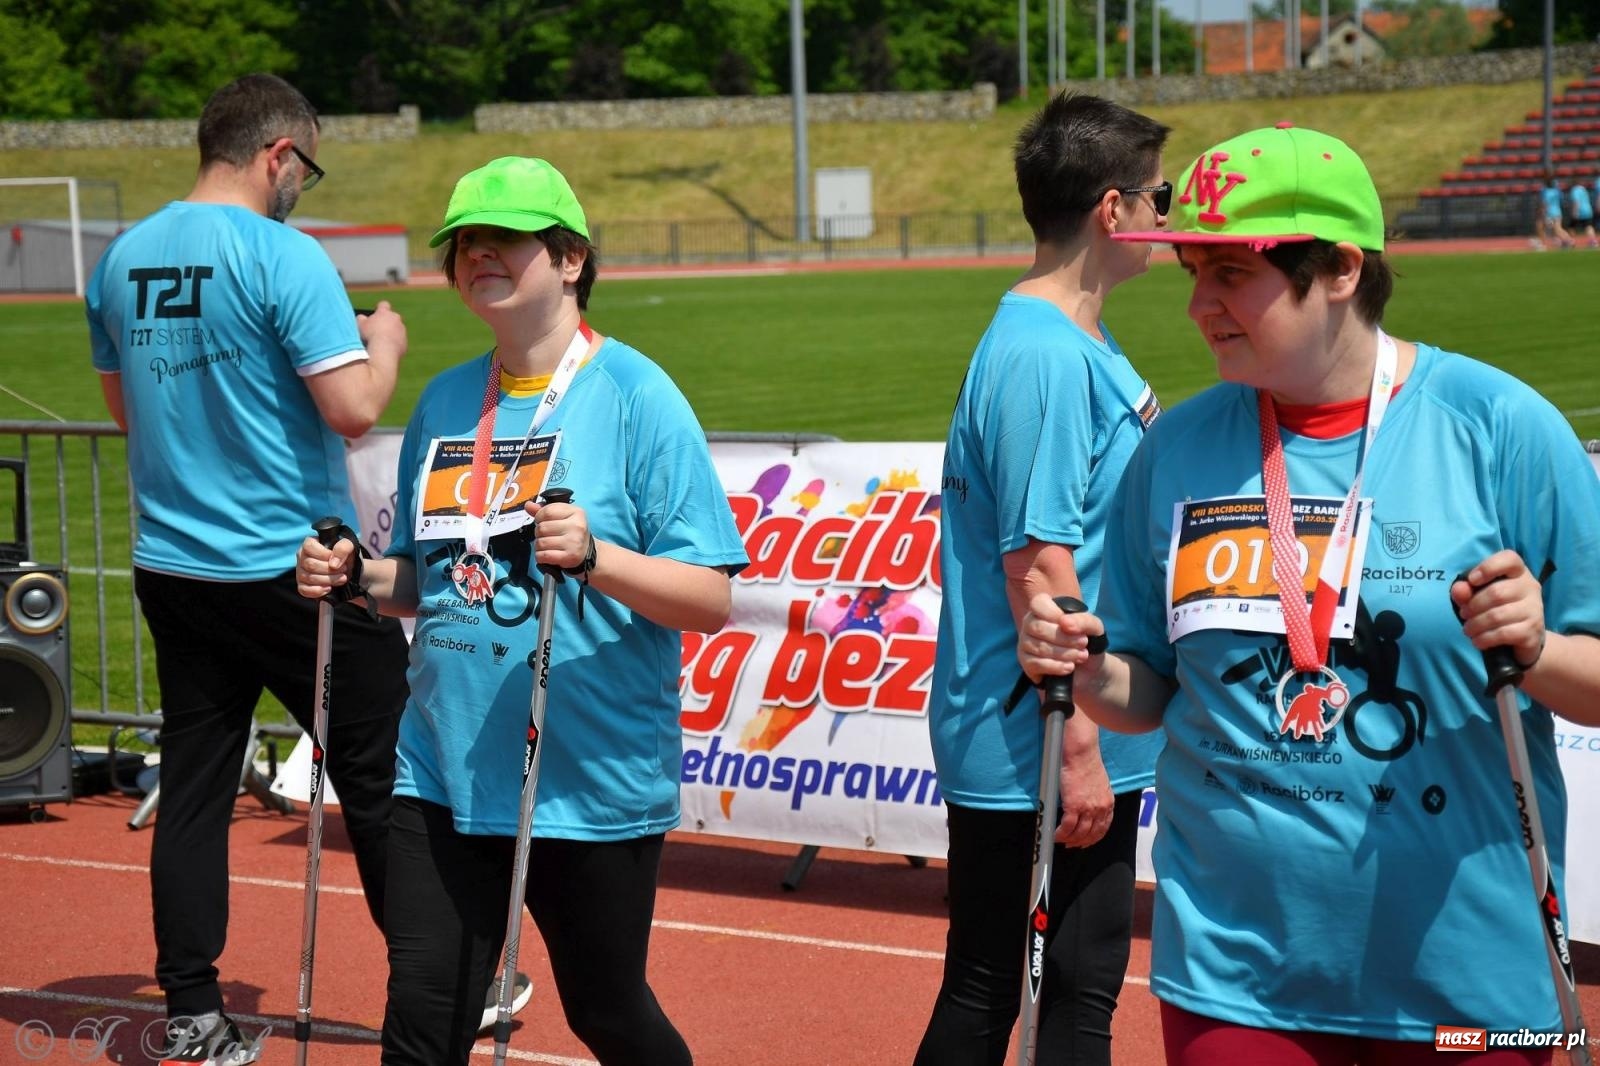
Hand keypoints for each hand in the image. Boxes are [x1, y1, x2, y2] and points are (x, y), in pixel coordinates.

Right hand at [296, 535, 358, 598]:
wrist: (349, 572)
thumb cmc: (346, 557)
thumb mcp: (349, 546)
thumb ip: (343, 548)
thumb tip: (333, 564)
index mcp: (309, 544)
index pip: (309, 547)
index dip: (324, 554)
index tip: (337, 560)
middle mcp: (302, 557)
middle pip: (310, 564)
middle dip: (330, 570)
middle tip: (344, 570)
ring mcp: (300, 572)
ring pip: (309, 578)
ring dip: (328, 580)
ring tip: (341, 579)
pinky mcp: (302, 586)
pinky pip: (304, 590)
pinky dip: (317, 591)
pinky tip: (329, 589)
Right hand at [357, 300, 406, 354]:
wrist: (384, 351)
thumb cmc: (370, 335)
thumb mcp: (360, 325)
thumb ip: (361, 318)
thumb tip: (362, 317)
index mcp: (385, 312)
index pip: (384, 305)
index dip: (379, 309)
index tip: (376, 314)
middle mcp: (396, 319)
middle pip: (392, 318)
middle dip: (386, 322)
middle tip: (378, 330)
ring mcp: (402, 331)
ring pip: (397, 330)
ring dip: (391, 334)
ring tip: (382, 342)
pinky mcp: (405, 342)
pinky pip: (399, 341)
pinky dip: (394, 344)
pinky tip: (386, 350)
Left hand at [524, 497, 591, 571]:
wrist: (586, 552)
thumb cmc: (570, 532)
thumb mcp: (562, 516)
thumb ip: (544, 510)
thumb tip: (528, 505)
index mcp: (576, 512)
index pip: (547, 511)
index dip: (539, 517)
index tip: (543, 521)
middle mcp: (577, 526)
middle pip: (542, 528)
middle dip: (539, 533)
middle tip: (546, 536)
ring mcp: (574, 542)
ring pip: (541, 542)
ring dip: (539, 546)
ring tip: (547, 546)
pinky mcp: (570, 556)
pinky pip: (543, 555)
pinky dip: (540, 556)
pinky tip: (547, 555)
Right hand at [1018, 592, 1106, 681]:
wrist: (1089, 668)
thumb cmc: (1086, 641)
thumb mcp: (1094, 628)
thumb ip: (1083, 621)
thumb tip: (1065, 623)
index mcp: (1044, 610)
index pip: (1038, 603)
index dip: (1054, 614)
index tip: (1070, 625)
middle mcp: (1030, 624)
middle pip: (1038, 628)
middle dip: (1065, 638)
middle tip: (1083, 643)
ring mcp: (1025, 644)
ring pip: (1039, 647)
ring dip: (1064, 653)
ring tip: (1081, 656)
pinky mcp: (1026, 663)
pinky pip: (1037, 664)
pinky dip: (1056, 666)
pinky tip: (1069, 667)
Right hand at [1055, 737, 1113, 847]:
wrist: (1081, 754)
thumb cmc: (1086, 763)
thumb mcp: (1099, 783)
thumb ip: (1096, 797)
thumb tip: (1086, 804)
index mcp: (1108, 803)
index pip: (1103, 828)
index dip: (1093, 838)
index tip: (1086, 842)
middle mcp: (1100, 808)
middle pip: (1091, 834)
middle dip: (1080, 842)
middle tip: (1070, 844)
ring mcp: (1088, 809)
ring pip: (1079, 833)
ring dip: (1069, 839)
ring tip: (1061, 840)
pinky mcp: (1074, 806)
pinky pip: (1067, 827)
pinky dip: (1060, 833)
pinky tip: (1055, 834)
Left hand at [1450, 550, 1545, 669]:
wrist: (1523, 638)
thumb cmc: (1497, 609)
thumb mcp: (1479, 597)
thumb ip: (1467, 591)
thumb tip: (1458, 589)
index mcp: (1518, 572)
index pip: (1509, 559)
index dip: (1488, 567)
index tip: (1472, 580)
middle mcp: (1530, 587)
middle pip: (1497, 593)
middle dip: (1473, 606)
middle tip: (1464, 614)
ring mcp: (1535, 609)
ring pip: (1498, 616)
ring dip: (1476, 625)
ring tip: (1468, 630)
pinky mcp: (1533, 630)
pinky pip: (1504, 633)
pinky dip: (1485, 638)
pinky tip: (1478, 641)